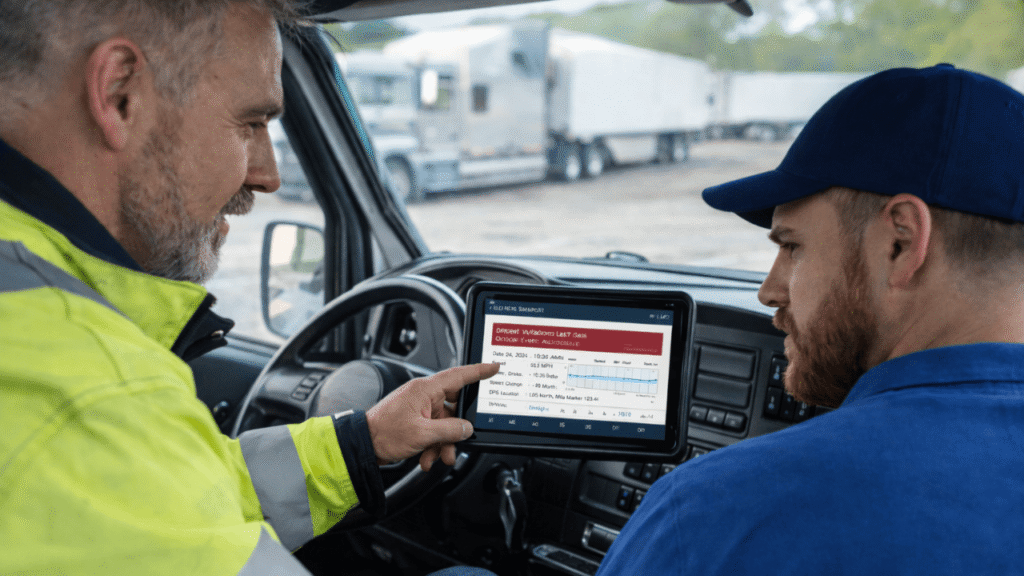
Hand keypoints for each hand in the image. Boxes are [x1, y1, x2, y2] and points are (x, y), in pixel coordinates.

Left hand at [365, 362, 499, 470]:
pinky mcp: (415, 420)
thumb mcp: (422, 434)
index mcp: (425, 390)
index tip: (494, 367)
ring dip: (444, 443)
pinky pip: (434, 431)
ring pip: (445, 423)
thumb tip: (467, 428)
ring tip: (439, 457)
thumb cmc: (384, 433)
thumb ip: (450, 431)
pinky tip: (427, 458)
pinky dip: (433, 446)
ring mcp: (419, 408)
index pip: (459, 376)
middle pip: (454, 406)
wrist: (362, 445)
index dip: (479, 371)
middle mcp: (423, 396)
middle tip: (459, 441)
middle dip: (457, 429)